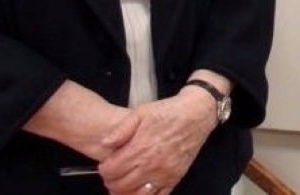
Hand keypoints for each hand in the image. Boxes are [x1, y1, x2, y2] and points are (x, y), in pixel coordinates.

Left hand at [97, 91, 217, 194]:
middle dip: (111, 181)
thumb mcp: (141, 112)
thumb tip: (104, 143)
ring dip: (125, 192)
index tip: (105, 165)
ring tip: (123, 182)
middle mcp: (151, 165)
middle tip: (112, 174)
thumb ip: (121, 129)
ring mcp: (164, 174)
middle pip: (120, 185)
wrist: (196, 114)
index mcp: (140, 148)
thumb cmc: (168, 112)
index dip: (104, 170)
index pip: (111, 171)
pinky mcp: (175, 178)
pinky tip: (140, 189)